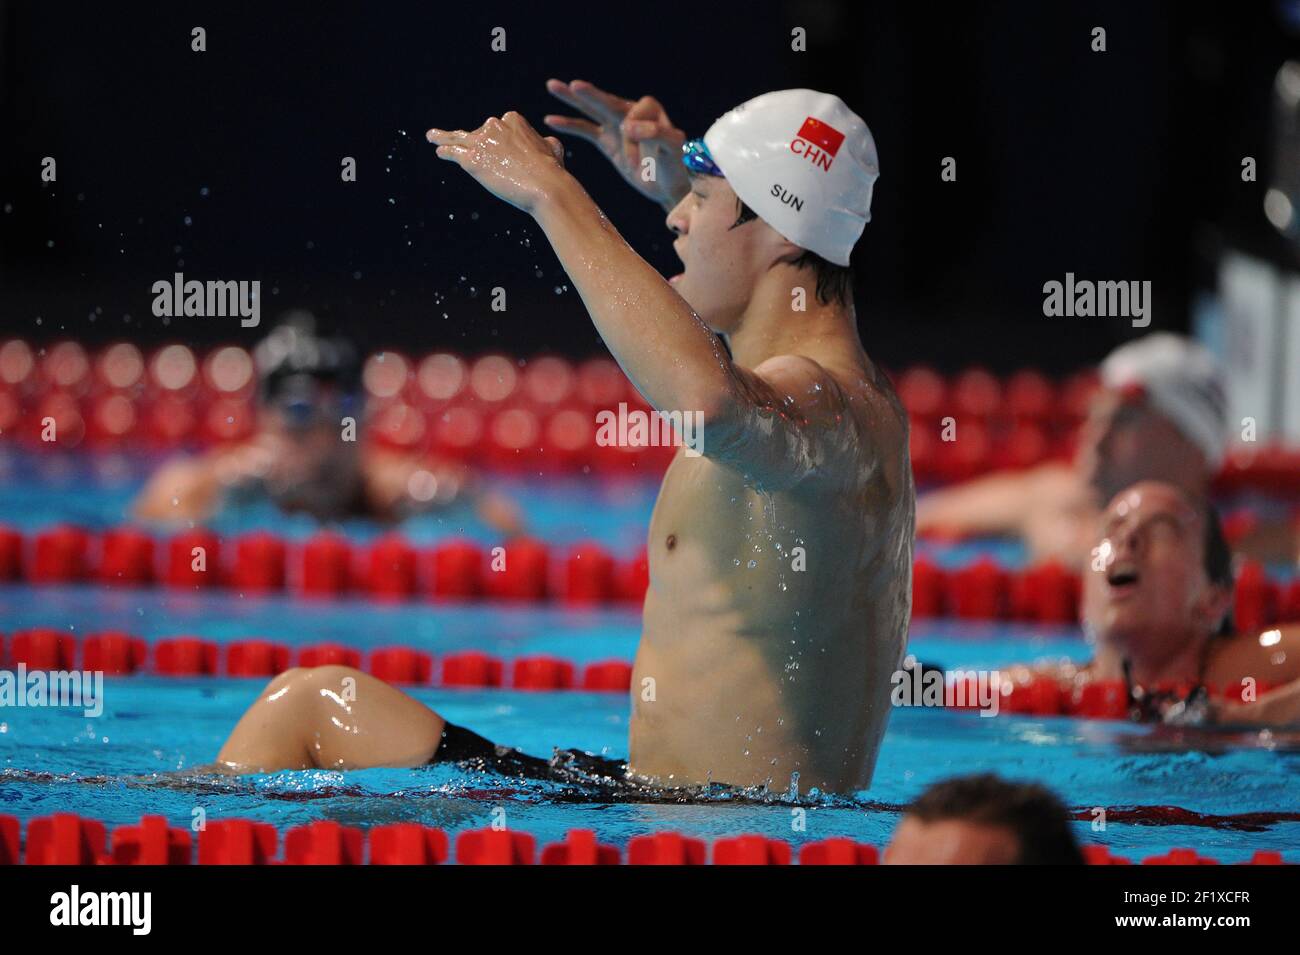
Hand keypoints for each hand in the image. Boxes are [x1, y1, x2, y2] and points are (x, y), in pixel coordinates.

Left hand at [427, 112, 569, 214]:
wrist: (545, 187)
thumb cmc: (552, 170)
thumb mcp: (553, 148)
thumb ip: (545, 142)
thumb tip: (547, 144)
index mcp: (512, 119)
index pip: (498, 128)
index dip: (502, 144)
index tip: (509, 156)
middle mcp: (494, 125)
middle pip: (480, 134)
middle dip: (481, 146)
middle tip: (487, 161)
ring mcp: (481, 142)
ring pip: (458, 138)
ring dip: (444, 137)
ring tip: (433, 137)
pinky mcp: (472, 160)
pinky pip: (453, 152)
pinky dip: (445, 151)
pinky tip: (439, 152)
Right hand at [544, 79, 688, 208]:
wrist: (668, 187)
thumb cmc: (675, 167)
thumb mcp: (672, 149)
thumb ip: (657, 133)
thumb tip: (629, 126)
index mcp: (651, 110)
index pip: (634, 113)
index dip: (633, 133)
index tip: (637, 157)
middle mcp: (631, 113)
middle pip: (608, 101)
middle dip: (592, 94)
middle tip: (575, 85)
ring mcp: (617, 127)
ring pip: (592, 110)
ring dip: (573, 99)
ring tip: (552, 85)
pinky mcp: (607, 142)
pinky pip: (586, 130)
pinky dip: (570, 125)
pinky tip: (550, 119)